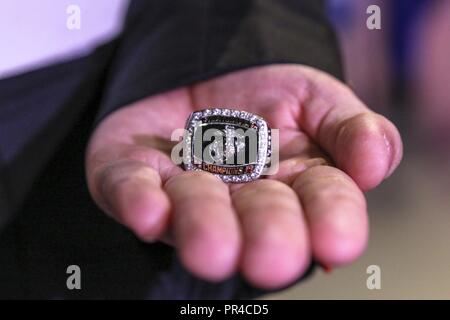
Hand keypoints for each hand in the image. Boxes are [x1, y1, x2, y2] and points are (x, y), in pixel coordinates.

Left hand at [85, 65, 401, 288]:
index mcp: (295, 184)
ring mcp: (186, 188)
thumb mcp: (321, 99)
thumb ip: (352, 129)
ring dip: (202, 226)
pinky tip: (149, 213)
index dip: (331, 220)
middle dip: (265, 235)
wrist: (211, 69)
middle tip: (269, 260)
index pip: (321, 201)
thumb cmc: (272, 96)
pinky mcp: (134, 173)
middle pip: (257, 215)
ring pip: (194, 209)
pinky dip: (138, 200)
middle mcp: (241, 198)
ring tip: (210, 249)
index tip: (336, 243)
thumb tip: (373, 164)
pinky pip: (130, 188)